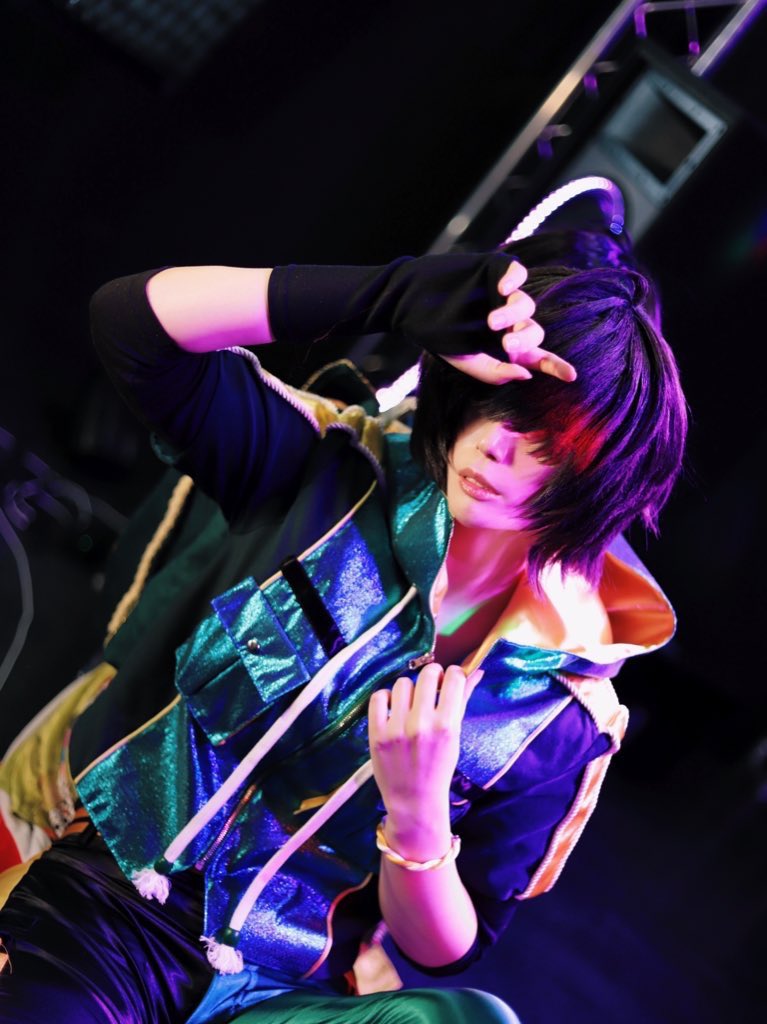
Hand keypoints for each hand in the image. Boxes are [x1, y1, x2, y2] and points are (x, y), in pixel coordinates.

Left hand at [368, 663, 480, 858]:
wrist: (414, 800)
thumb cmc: (439, 767)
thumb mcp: (455, 736)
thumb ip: (462, 701)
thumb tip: (476, 671)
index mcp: (446, 725)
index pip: (454, 678)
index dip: (454, 674)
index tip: (451, 680)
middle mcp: (421, 724)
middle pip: (427, 675)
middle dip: (433, 676)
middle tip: (432, 687)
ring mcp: (396, 729)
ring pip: (402, 683)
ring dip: (409, 690)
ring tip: (411, 704)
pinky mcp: (376, 734)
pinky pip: (378, 697)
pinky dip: (386, 698)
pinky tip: (393, 710)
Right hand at [442, 261, 576, 385]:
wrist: (411, 303)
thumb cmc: (438, 336)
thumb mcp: (465, 361)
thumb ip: (494, 372)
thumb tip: (527, 374)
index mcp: (504, 346)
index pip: (537, 357)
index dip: (555, 366)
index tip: (571, 376)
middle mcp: (509, 322)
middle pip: (534, 332)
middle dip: (525, 341)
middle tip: (508, 346)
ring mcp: (503, 296)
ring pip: (526, 305)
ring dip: (513, 315)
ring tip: (491, 322)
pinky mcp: (496, 271)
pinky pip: (518, 273)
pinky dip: (515, 280)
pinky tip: (504, 289)